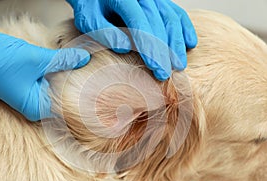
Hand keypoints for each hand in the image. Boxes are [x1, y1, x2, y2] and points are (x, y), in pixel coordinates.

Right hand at [0, 20, 89, 120]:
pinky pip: (48, 75)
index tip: (100, 95)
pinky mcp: (27, 78)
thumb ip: (63, 60)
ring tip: (89, 69)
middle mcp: (34, 102)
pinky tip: (71, 61)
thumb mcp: (37, 60)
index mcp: (36, 107)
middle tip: (99, 80)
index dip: (83, 100)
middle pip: (62, 96)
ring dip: (68, 75)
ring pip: (56, 84)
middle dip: (78, 86)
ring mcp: (30, 90)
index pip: (66, 109)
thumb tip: (84, 58)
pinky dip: (58, 68)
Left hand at [66, 0, 196, 80]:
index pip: (141, 25)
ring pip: (171, 19)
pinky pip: (177, 12)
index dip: (150, 49)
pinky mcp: (160, 0)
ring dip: (177, 43)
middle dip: (165, 51)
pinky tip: (190, 43)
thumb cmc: (91, 8)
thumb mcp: (89, 20)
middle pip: (159, 24)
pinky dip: (185, 28)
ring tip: (180, 64)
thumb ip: (105, 33)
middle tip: (167, 73)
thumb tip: (125, 48)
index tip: (157, 69)